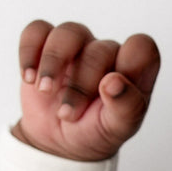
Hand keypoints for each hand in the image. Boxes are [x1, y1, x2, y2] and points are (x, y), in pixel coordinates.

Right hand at [13, 20, 160, 160]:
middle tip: (67, 114)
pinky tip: (29, 77)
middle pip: (99, 50)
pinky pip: (37, 30)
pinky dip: (29, 51)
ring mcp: (78, 47)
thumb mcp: (118, 128)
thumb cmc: (96, 130)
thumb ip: (126, 107)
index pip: (142, 47)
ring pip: (69, 32)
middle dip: (80, 85)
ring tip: (44, 90)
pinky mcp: (47, 45)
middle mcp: (109, 53)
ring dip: (53, 62)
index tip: (109, 88)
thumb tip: (113, 82)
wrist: (60, 140)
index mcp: (134, 71)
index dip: (128, 62)